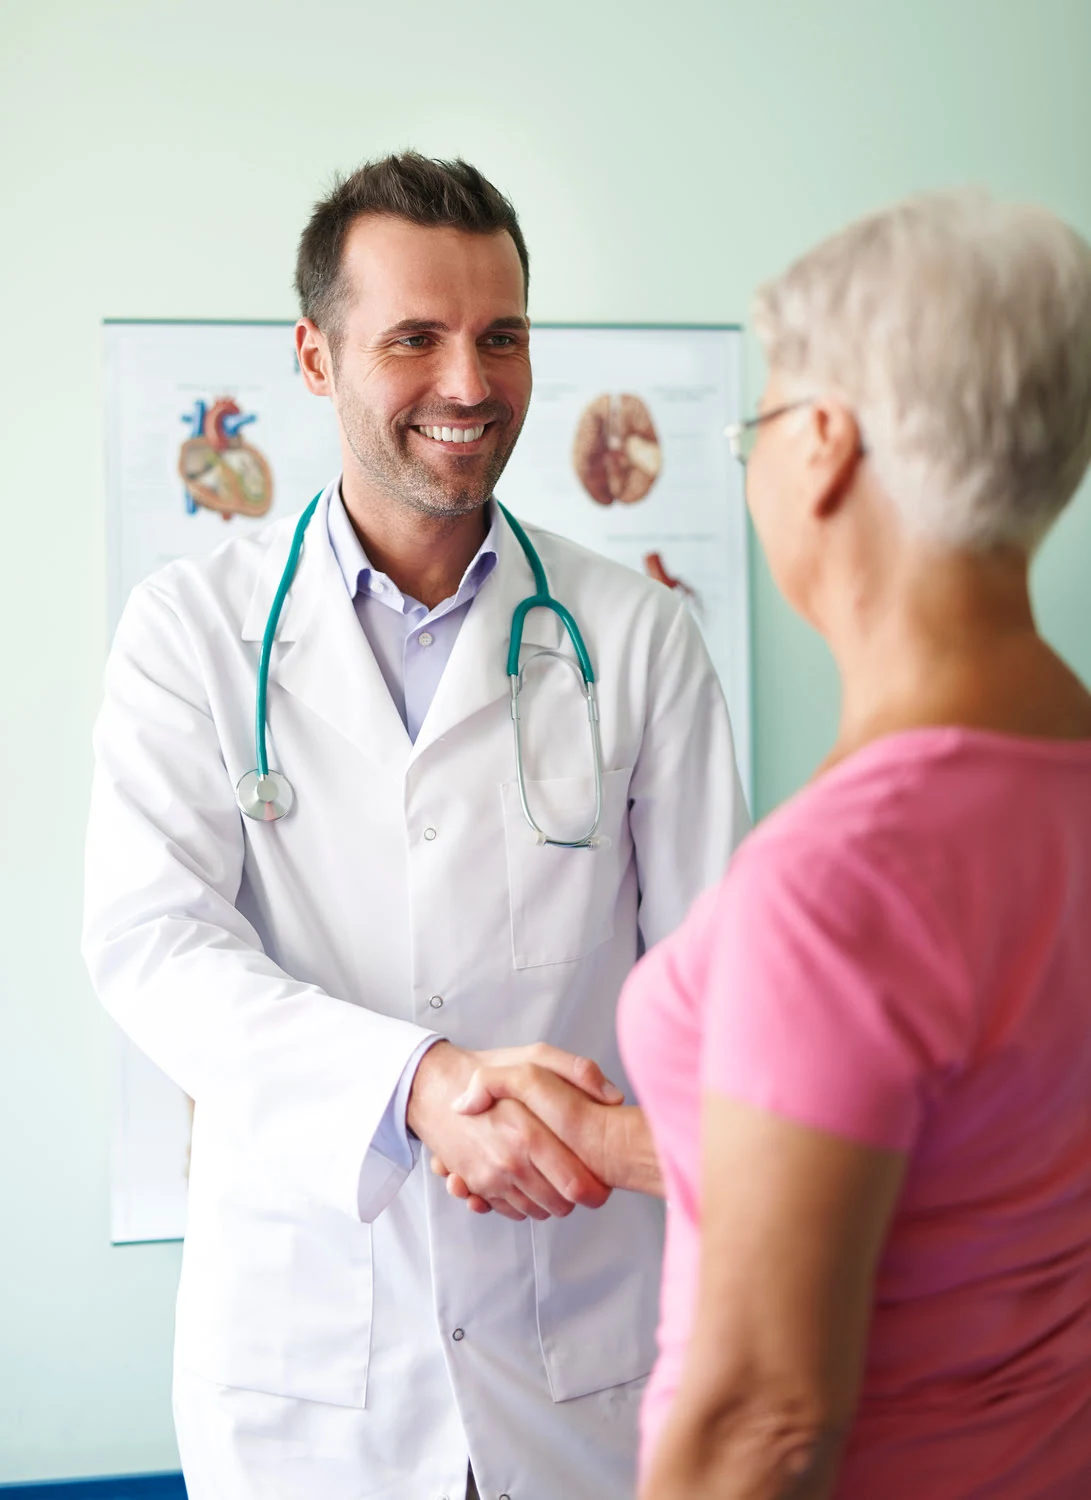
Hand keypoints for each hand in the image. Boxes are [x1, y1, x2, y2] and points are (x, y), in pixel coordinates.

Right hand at [432, 1046, 664, 1210]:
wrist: (436, 1088)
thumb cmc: (488, 1070)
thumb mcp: (536, 1056)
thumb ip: (578, 1071)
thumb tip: (613, 1097)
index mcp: (528, 1134)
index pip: (575, 1184)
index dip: (596, 1190)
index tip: (602, 1184)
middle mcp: (509, 1162)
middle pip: (560, 1205)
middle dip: (576, 1198)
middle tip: (581, 1179)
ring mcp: (490, 1178)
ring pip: (537, 1211)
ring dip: (550, 1201)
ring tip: (554, 1176)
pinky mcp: (476, 1185)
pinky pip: (510, 1211)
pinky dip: (524, 1203)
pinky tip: (528, 1180)